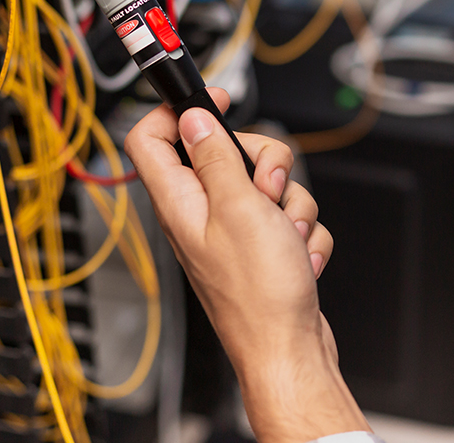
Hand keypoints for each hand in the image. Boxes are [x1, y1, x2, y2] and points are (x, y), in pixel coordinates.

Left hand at [124, 88, 369, 442]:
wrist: (291, 351)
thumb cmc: (260, 296)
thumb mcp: (238, 209)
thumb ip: (214, 158)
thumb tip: (193, 119)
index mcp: (180, 201)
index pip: (152, 138)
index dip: (178, 109)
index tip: (215, 101)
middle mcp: (201, 213)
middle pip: (226, 152)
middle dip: (263, 162)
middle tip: (266, 189)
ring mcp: (234, 231)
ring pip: (267, 182)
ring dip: (290, 203)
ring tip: (286, 236)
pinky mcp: (263, 246)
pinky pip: (287, 213)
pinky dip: (301, 232)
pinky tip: (297, 257)